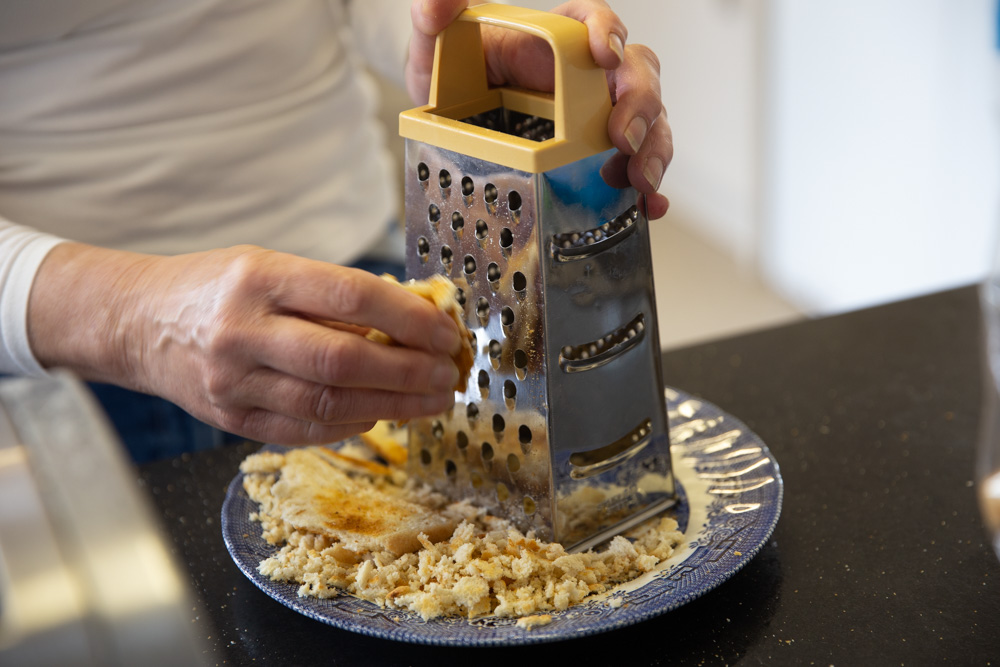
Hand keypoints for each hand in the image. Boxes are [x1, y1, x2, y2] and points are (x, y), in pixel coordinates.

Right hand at [28, 243, 462, 443]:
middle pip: (345, 362)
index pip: (351, 297)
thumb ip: (337, 294)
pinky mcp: (232, 420)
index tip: (446, 332)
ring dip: (394, 408)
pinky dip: (353, 425)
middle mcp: (242, 331)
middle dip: (410, 373)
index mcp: (260, 278)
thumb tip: (416, 320)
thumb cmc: (219, 287)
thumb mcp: (272, 266)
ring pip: (330, 405)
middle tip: (448, 375)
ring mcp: (233, 382)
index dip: (410, 318)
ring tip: (432, 401)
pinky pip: (307, 430)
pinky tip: (381, 414)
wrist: (139, 323)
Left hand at [407, 0, 671, 218]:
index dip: (605, 32)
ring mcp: (597, 111)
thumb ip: (435, 14)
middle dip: (640, 103)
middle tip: (624, 137)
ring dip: (652, 148)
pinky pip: (633, 161)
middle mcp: (585, 71)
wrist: (447, 113)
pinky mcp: (596, 149)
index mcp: (554, 36)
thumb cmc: (453, 71)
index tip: (601, 56)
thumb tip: (435, 4)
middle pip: (635, 71)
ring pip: (648, 117)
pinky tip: (648, 203)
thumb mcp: (436, 42)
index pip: (592, 19)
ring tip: (641, 180)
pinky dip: (647, 184)